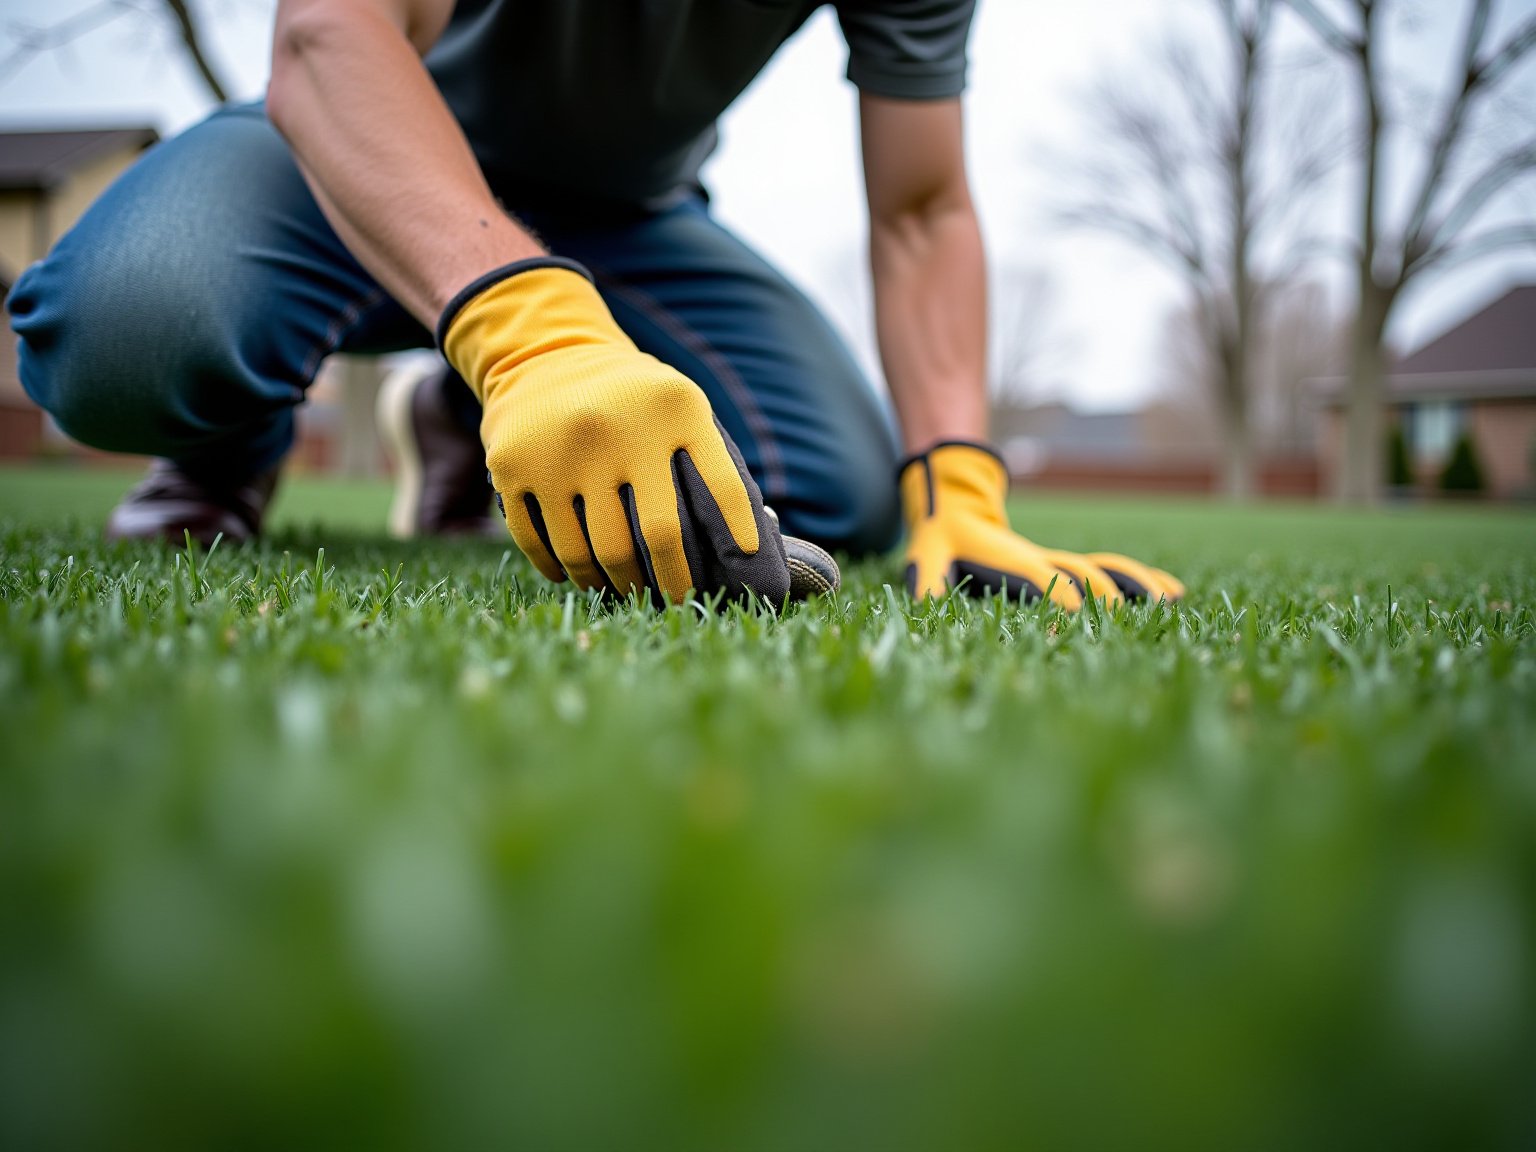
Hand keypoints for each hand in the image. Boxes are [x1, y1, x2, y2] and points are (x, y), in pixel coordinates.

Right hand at [441, 258, 788, 605]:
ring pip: (592, 553)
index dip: (739, 534)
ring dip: (611, 584)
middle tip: (677, 602)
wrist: (544, 353)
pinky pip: (539, 544)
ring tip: (623, 592)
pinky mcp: (514, 466)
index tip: (743, 571)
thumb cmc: (631, 399)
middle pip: (656, 538)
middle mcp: (618, 427)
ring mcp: (562, 449)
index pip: (723, 487)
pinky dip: (559, 571)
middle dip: (672, 584)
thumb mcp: (680, 404)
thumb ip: (710, 458)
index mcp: (674, 409)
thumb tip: (756, 538)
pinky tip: (573, 576)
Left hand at [899, 441, 1183, 607]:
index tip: (1079, 615)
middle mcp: (1042, 563)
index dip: (1056, 594)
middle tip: (1137, 619)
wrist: (957, 501)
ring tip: (1173, 602)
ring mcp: (1059, 564)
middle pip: (1083, 574)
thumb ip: (922, 583)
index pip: (1038, 578)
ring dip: (1137, 585)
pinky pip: (1111, 572)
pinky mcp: (1068, 568)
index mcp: (1009, 562)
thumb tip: (916, 605)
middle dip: (1108, 595)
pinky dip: (1142, 582)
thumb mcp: (924, 560)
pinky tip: (1174, 594)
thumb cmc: (940, 540)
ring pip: (1106, 571)